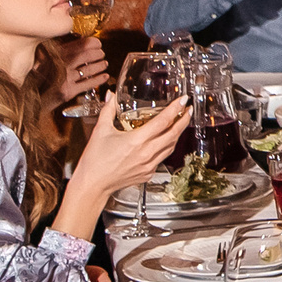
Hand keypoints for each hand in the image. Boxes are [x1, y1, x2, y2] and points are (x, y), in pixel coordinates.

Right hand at [45, 36, 109, 117]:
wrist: (28, 97)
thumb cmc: (37, 78)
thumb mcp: (45, 60)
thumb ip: (59, 51)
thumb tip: (79, 43)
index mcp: (56, 53)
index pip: (80, 43)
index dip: (93, 43)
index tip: (98, 44)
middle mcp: (60, 63)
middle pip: (87, 54)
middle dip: (98, 53)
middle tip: (102, 54)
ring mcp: (64, 77)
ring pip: (89, 69)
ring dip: (100, 65)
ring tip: (104, 64)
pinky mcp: (67, 90)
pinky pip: (88, 83)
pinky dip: (99, 79)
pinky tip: (104, 77)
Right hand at [74, 93, 190, 200]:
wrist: (93, 184)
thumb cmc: (95, 161)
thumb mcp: (100, 131)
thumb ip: (108, 110)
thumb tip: (111, 96)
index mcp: (137, 141)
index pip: (163, 121)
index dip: (176, 109)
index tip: (183, 100)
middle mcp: (146, 154)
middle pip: (173, 134)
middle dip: (184, 120)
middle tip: (188, 110)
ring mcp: (149, 165)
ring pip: (170, 147)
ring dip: (177, 134)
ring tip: (179, 123)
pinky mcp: (148, 173)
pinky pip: (162, 158)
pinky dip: (166, 147)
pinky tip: (164, 141)